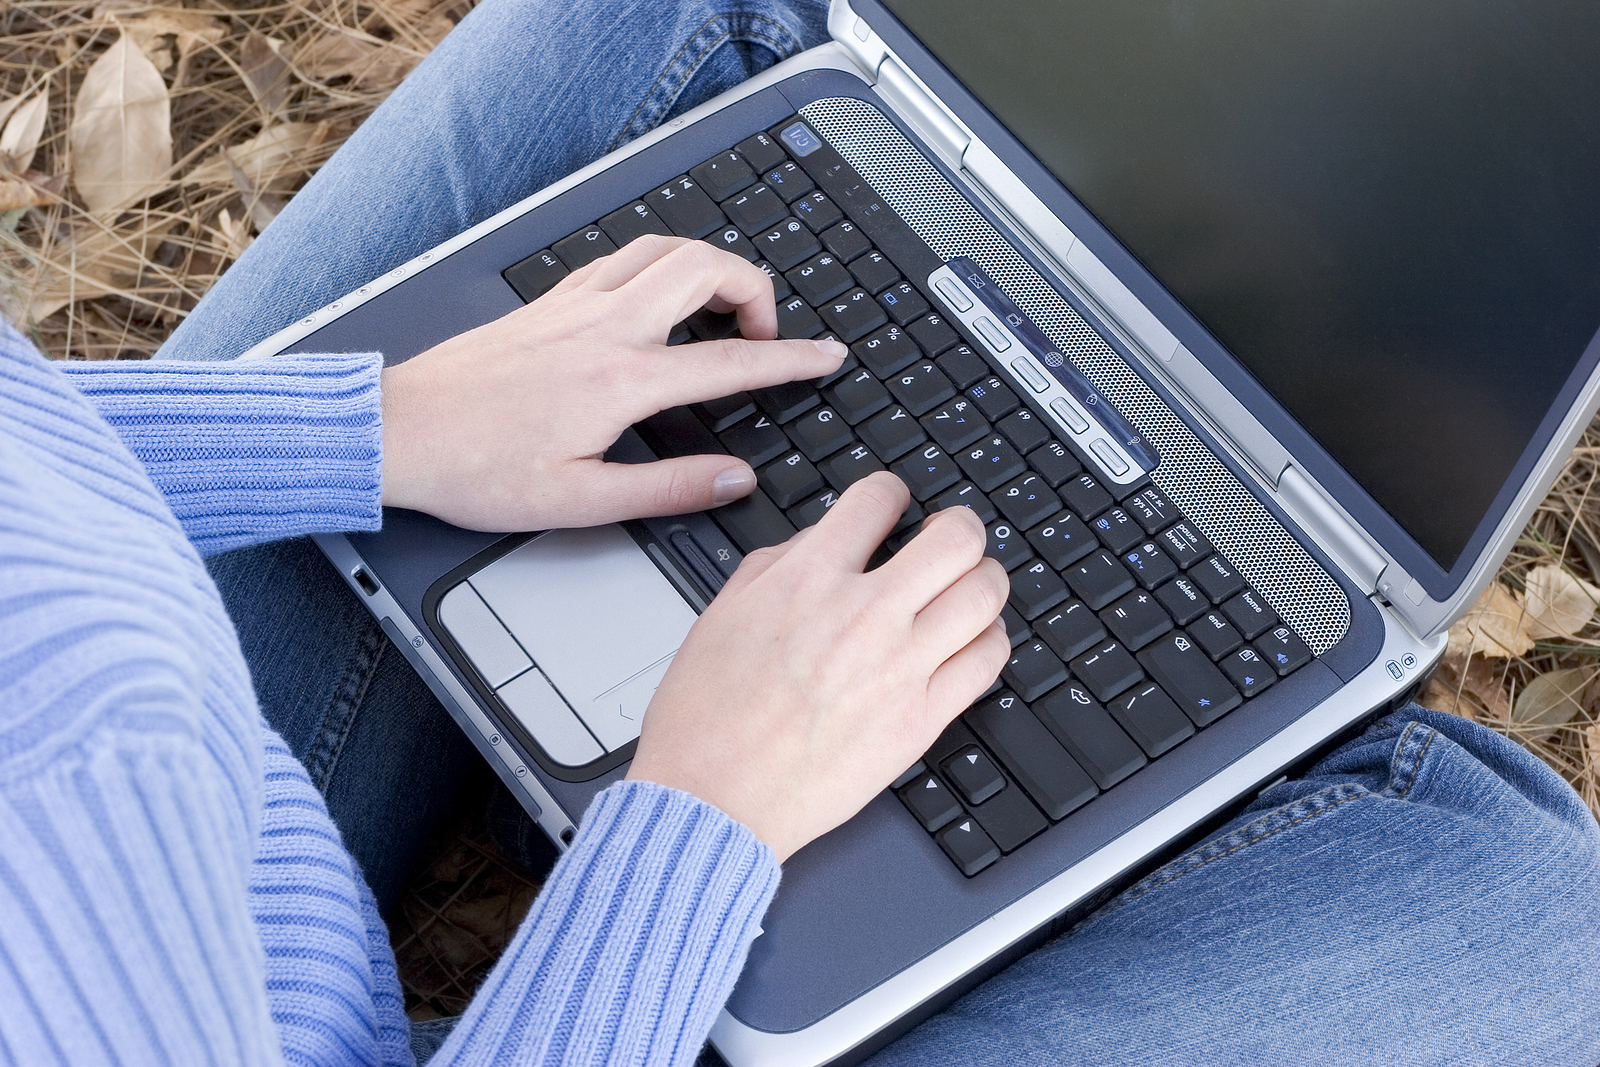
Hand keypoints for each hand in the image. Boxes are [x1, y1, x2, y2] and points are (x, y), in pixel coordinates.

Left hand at [379, 236, 846, 529]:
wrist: (398, 432)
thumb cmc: (476, 470)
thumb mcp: (579, 502)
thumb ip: (668, 488)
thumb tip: (734, 479)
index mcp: (619, 381)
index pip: (729, 360)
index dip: (790, 358)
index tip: (826, 357)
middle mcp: (602, 327)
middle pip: (705, 269)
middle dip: (756, 289)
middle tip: (767, 332)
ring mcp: (574, 305)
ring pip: (664, 248)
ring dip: (710, 265)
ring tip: (724, 308)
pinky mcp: (549, 301)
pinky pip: (622, 257)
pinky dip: (661, 264)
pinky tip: (659, 297)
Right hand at [627, 473, 1011, 860]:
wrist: (711, 799)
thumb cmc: (704, 719)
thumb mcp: (721, 615)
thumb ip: (775, 567)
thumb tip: (817, 543)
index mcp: (806, 580)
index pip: (877, 500)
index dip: (892, 493)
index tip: (895, 504)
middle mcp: (862, 615)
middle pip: (956, 539)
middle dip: (960, 528)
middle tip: (952, 538)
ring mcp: (899, 667)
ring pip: (985, 594)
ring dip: (984, 582)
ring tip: (970, 588)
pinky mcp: (921, 719)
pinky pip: (986, 661)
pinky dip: (988, 641)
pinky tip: (971, 642)